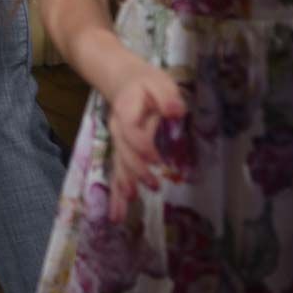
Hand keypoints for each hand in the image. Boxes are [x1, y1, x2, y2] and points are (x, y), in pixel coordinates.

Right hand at [104, 61, 185, 221]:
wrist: (123, 80)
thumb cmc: (146, 83)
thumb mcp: (159, 83)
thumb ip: (166, 96)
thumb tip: (175, 111)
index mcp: (126, 111)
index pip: (131, 131)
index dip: (141, 145)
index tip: (157, 159)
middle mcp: (118, 130)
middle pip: (123, 152)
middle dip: (135, 171)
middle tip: (153, 185)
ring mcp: (118, 142)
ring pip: (118, 166)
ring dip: (121, 187)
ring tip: (121, 212)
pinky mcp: (122, 151)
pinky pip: (118, 172)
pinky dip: (117, 192)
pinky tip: (118, 212)